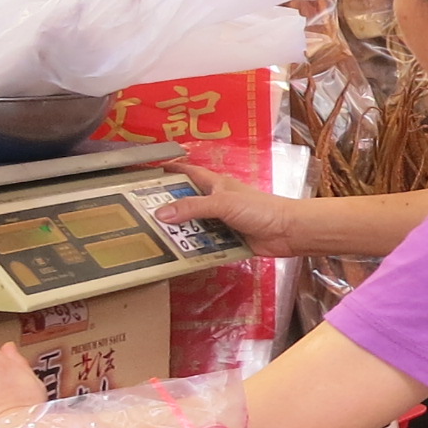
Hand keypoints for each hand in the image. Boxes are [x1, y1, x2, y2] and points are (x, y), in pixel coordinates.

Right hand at [153, 165, 304, 256]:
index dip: (167, 171)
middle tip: (138, 216)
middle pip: (184, 203)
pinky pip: (204, 245)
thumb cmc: (262, 209)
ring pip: (192, 226)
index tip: (142, 174)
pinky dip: (193, 249)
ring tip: (150, 239)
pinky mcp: (227, 240)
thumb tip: (160, 213)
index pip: (186, 172)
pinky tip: (176, 256)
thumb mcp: (223, 203)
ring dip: (178, 233)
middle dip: (165, 208)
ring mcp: (221, 222)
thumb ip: (193, 207)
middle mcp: (215, 202)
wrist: (289, 232)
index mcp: (215, 184)